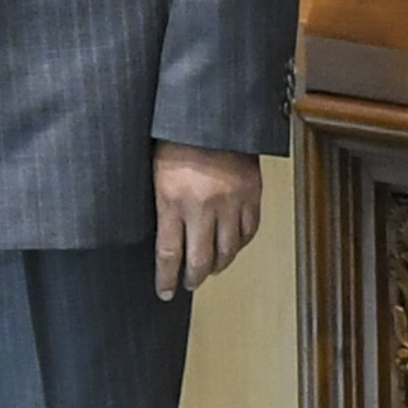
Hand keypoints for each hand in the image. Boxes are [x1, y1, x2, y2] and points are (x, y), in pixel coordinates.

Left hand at [152, 143, 261, 298]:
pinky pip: (249, 230)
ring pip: (228, 250)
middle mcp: (202, 207)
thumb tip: (164, 240)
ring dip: (219, 264)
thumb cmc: (176, 139)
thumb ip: (162, 208)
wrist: (211, 116)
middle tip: (189, 283)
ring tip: (212, 268)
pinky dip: (240, 244)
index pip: (169, 254)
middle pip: (200, 260)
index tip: (165, 291)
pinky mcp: (252, 195)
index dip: (167, 278)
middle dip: (193, 278)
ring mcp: (231, 202)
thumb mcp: (156, 175)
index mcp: (172, 201)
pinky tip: (232, 246)